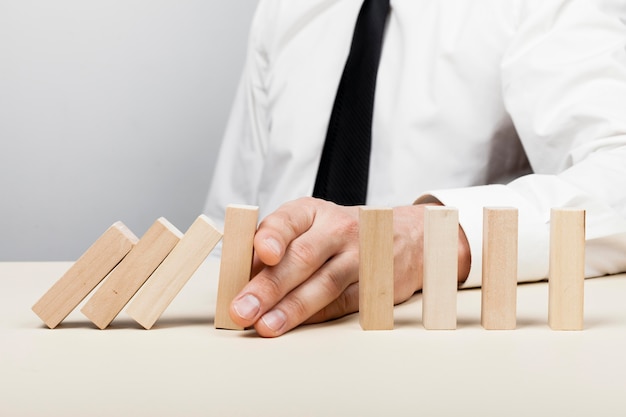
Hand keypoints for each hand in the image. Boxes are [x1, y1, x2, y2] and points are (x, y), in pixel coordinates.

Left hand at [229, 197, 469, 336]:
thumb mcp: (308, 225)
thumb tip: (239, 280)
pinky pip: (341, 303)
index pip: (288, 220)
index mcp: (312, 212)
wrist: (403, 235)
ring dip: (292, 308)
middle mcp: (337, 230)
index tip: (262, 253)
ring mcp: (359, 257)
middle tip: (243, 308)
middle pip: (303, 257)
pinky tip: (295, 326)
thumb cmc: (340, 233)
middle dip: (269, 286)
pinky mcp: (374, 284)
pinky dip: (316, 316)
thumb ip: (275, 248)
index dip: (273, 236)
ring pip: (324, 283)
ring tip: (266, 325)